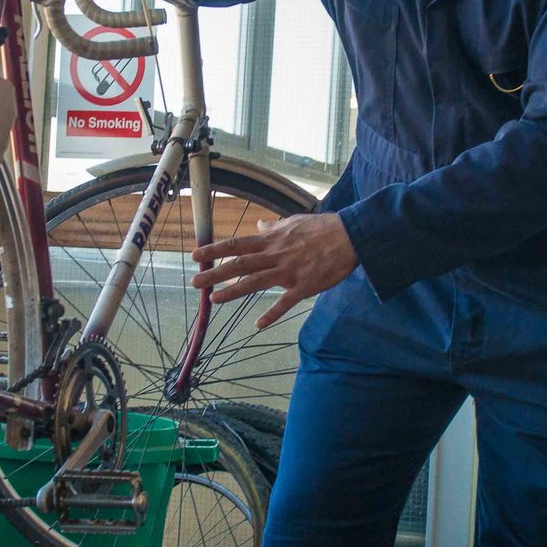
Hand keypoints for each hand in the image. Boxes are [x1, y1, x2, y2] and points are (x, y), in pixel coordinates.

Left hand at [192, 213, 356, 329]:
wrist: (350, 236)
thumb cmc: (323, 228)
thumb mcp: (294, 221)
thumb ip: (273, 226)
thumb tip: (258, 224)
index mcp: (272, 240)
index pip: (237, 244)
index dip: (215, 250)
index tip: (196, 255)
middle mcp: (275, 255)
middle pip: (239, 265)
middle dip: (215, 273)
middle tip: (195, 282)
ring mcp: (289, 271)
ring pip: (255, 283)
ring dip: (233, 292)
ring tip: (213, 300)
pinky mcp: (304, 286)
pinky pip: (285, 302)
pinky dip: (272, 314)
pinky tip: (258, 324)